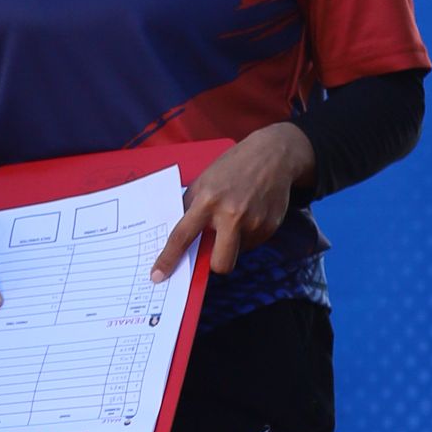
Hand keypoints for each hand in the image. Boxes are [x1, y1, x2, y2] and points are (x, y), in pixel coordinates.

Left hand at [151, 122, 315, 283]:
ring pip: (237, 254)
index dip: (169, 258)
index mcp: (207, 200)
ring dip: (232, 244)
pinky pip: (252, 244)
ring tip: (236, 217)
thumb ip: (192, 207)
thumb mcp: (204, 180)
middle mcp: (231, 214)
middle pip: (220, 263)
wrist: (273, 155)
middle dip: (215, 264)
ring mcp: (254, 222)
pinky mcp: (271, 226)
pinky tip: (250, 213)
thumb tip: (180, 237)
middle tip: (213, 252)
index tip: (158, 276)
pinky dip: (247, 235)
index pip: (182, 236)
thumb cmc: (232, 167)